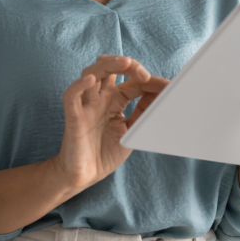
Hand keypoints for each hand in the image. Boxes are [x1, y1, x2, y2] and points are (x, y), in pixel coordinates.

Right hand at [52, 55, 167, 192]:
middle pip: (110, 68)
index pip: (131, 80)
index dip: (149, 79)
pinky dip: (79, 85)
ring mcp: (86, 105)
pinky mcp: (74, 117)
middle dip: (128, 65)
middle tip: (144, 74)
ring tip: (125, 63)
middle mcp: (100, 98)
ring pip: (91, 73)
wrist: (85, 176)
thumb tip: (162, 95)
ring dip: (108, 64)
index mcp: (114, 100)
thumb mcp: (131, 131)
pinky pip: (71, 96)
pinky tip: (91, 80)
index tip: (168, 86)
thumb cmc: (105, 153)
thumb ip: (143, 112)